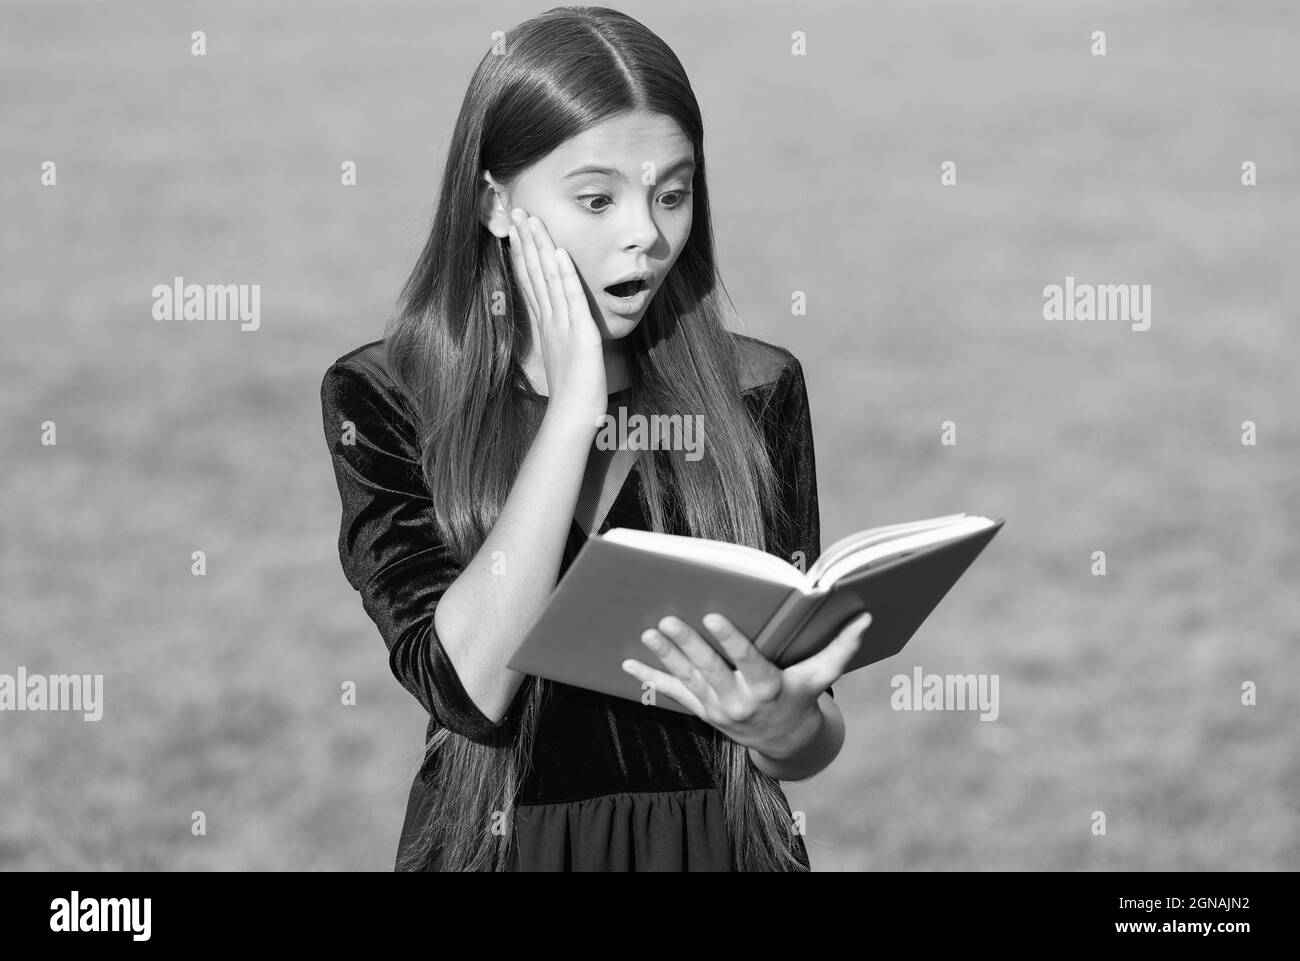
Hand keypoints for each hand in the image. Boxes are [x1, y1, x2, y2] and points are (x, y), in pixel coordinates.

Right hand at [504, 207, 607, 424]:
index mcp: (547, 324)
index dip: (524, 253)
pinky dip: (564, 275)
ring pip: (548, 278)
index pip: (532, 280)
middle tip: (516, 211)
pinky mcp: (580, 333)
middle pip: (535, 272)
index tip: (516, 230)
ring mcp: (563, 325)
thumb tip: (561, 333)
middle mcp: (550, 320)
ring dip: (540, 247)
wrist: (573, 416)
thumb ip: (561, 340)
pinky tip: (558, 253)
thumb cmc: (572, 394)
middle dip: (526, 240)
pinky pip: (571, 298)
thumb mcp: (564, 358)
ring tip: (532, 220)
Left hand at [621, 610, 872, 759]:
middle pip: (709, 669)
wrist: (783, 743)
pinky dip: (649, 678)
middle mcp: (739, 700)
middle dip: (687, 644)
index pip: (748, 662)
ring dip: (664, 656)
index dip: (730, 640)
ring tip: (647, 631)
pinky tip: (627, 662)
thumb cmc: (802, 698)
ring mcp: (717, 707)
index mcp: (768, 687)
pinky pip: (672, 693)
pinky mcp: (702, 709)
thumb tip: (865, 618)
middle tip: (667, 619)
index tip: (713, 617)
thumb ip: (842, 647)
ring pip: (687, 678)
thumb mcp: (821, 676)